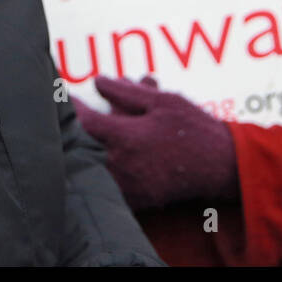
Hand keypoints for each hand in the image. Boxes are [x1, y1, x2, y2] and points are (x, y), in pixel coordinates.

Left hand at [72, 75, 238, 210]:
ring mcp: (127, 185)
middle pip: (79, 149)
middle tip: (61, 117)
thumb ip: (127, 93)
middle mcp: (121, 164)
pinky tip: (97, 160)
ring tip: (75, 138)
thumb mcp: (163, 101)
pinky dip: (98, 172)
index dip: (69, 108)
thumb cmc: (194, 128)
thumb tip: (98, 82)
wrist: (221, 165)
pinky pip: (106, 188)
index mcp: (126, 137)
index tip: (62, 96)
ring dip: (81, 152)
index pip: (83, 122)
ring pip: (90, 170)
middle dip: (70, 131)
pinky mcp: (135, 199)